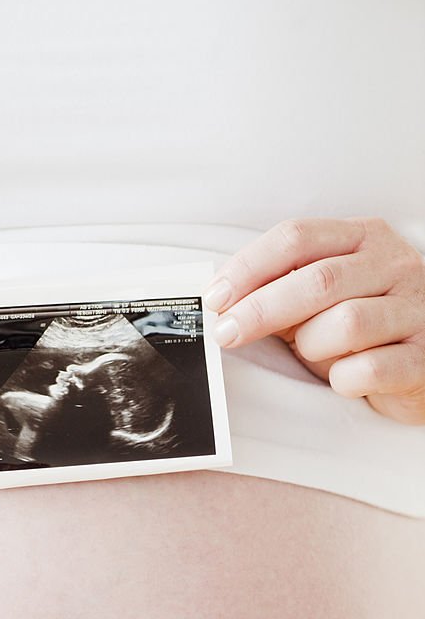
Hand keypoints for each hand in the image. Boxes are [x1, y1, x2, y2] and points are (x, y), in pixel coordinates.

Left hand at [204, 218, 424, 424]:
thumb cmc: (364, 329)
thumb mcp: (323, 299)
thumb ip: (283, 289)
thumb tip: (225, 303)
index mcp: (364, 238)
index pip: (297, 237)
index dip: (249, 268)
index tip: (215, 299)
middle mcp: (394, 265)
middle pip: (317, 279)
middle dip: (261, 310)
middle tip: (227, 334)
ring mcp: (415, 309)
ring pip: (345, 323)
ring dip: (312, 346)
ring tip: (314, 356)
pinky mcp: (423, 357)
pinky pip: (370, 369)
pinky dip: (343, 380)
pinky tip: (343, 380)